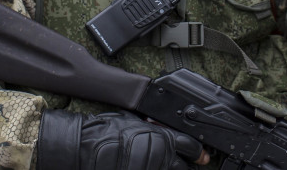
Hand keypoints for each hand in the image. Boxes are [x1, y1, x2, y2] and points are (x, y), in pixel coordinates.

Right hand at [38, 110, 208, 168]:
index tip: (203, 156)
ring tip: (162, 164)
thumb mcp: (134, 122)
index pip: (192, 148)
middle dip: (187, 166)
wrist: (83, 149)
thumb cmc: (105, 131)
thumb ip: (154, 128)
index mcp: (163, 140)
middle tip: (186, 164)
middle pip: (185, 169)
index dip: (199, 153)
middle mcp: (161, 159)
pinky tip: (149, 167)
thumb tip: (164, 127)